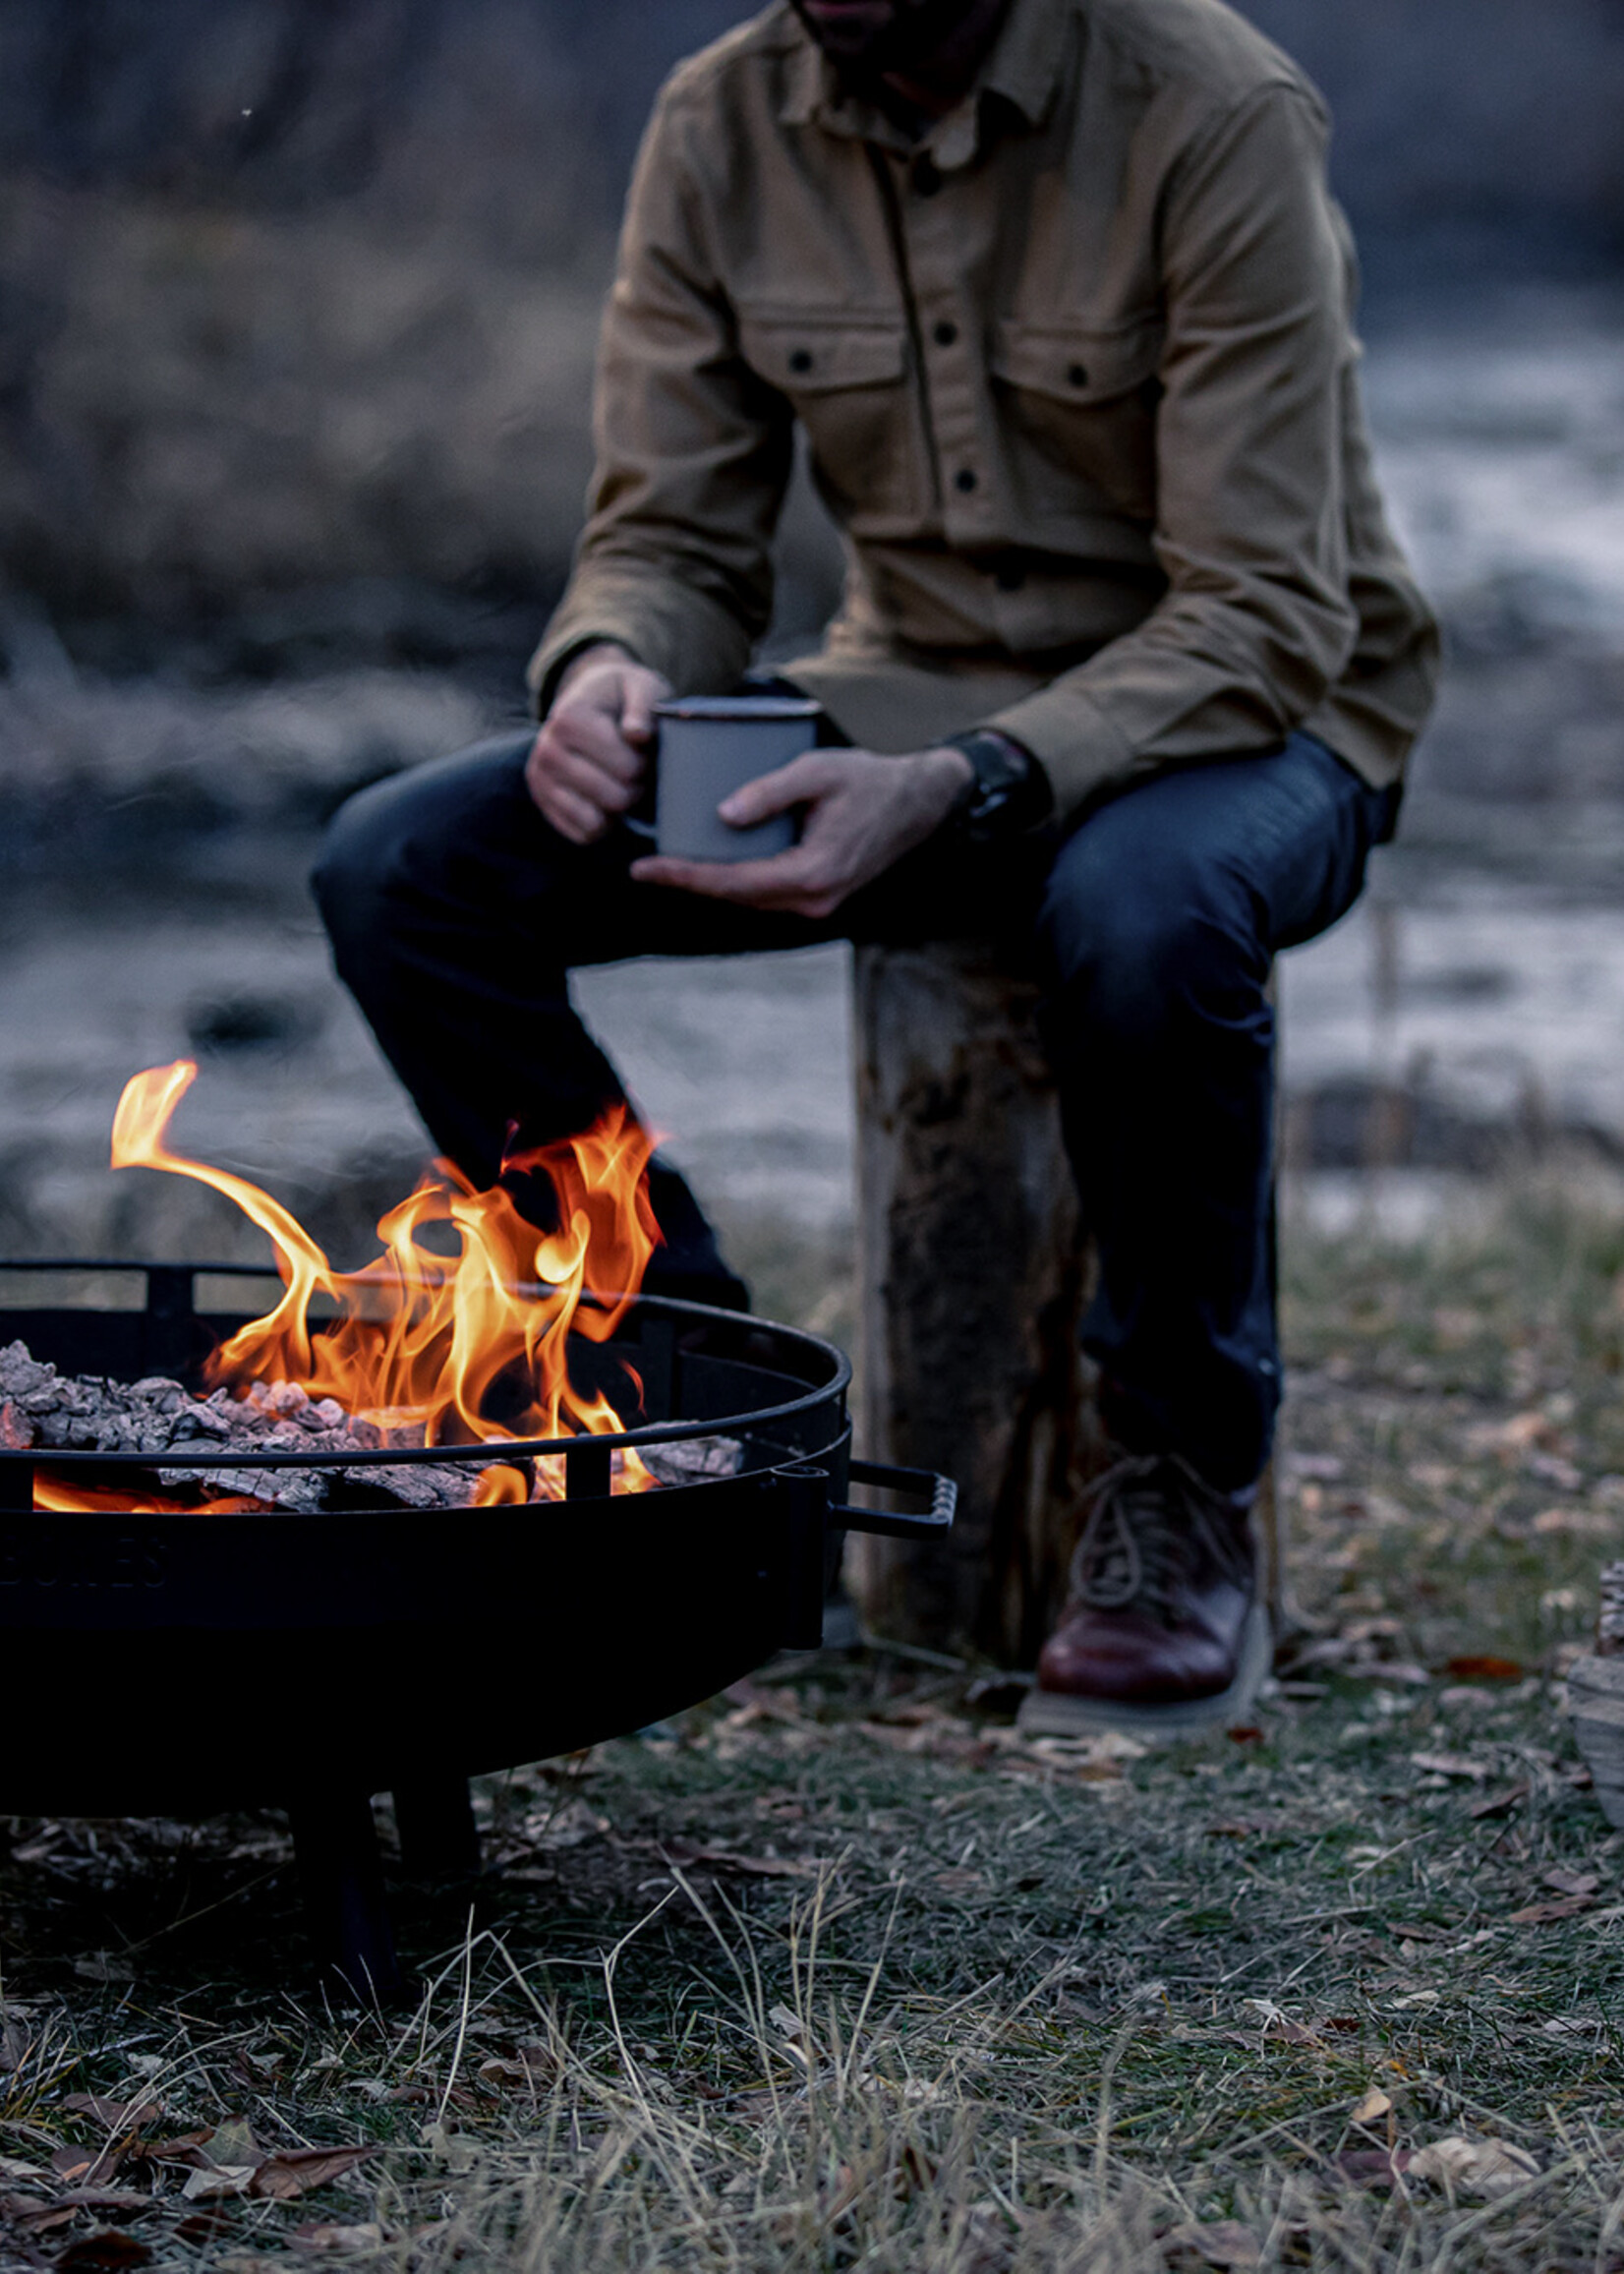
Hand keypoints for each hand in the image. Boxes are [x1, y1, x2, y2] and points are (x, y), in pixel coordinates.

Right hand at [526, 644, 671, 842]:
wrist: (591, 701)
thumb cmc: (622, 697)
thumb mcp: (640, 687)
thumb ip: (643, 706)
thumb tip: (636, 735)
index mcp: (568, 718)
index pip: (626, 767)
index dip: (645, 761)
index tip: (641, 746)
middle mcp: (546, 750)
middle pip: (615, 797)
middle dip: (636, 785)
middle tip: (636, 766)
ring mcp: (540, 779)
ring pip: (597, 822)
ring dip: (620, 807)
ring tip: (621, 780)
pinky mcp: (544, 802)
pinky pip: (583, 834)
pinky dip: (604, 823)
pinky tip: (607, 798)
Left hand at [629, 744, 973, 918]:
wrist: (917, 803)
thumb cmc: (869, 779)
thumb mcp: (818, 771)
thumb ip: (771, 791)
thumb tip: (722, 813)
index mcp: (811, 872)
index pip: (732, 882)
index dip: (684, 876)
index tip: (644, 868)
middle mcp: (813, 898)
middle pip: (735, 897)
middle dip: (689, 883)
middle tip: (644, 867)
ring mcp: (818, 901)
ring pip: (749, 898)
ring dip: (710, 884)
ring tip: (669, 865)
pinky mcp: (819, 894)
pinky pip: (766, 892)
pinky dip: (735, 880)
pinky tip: (711, 862)